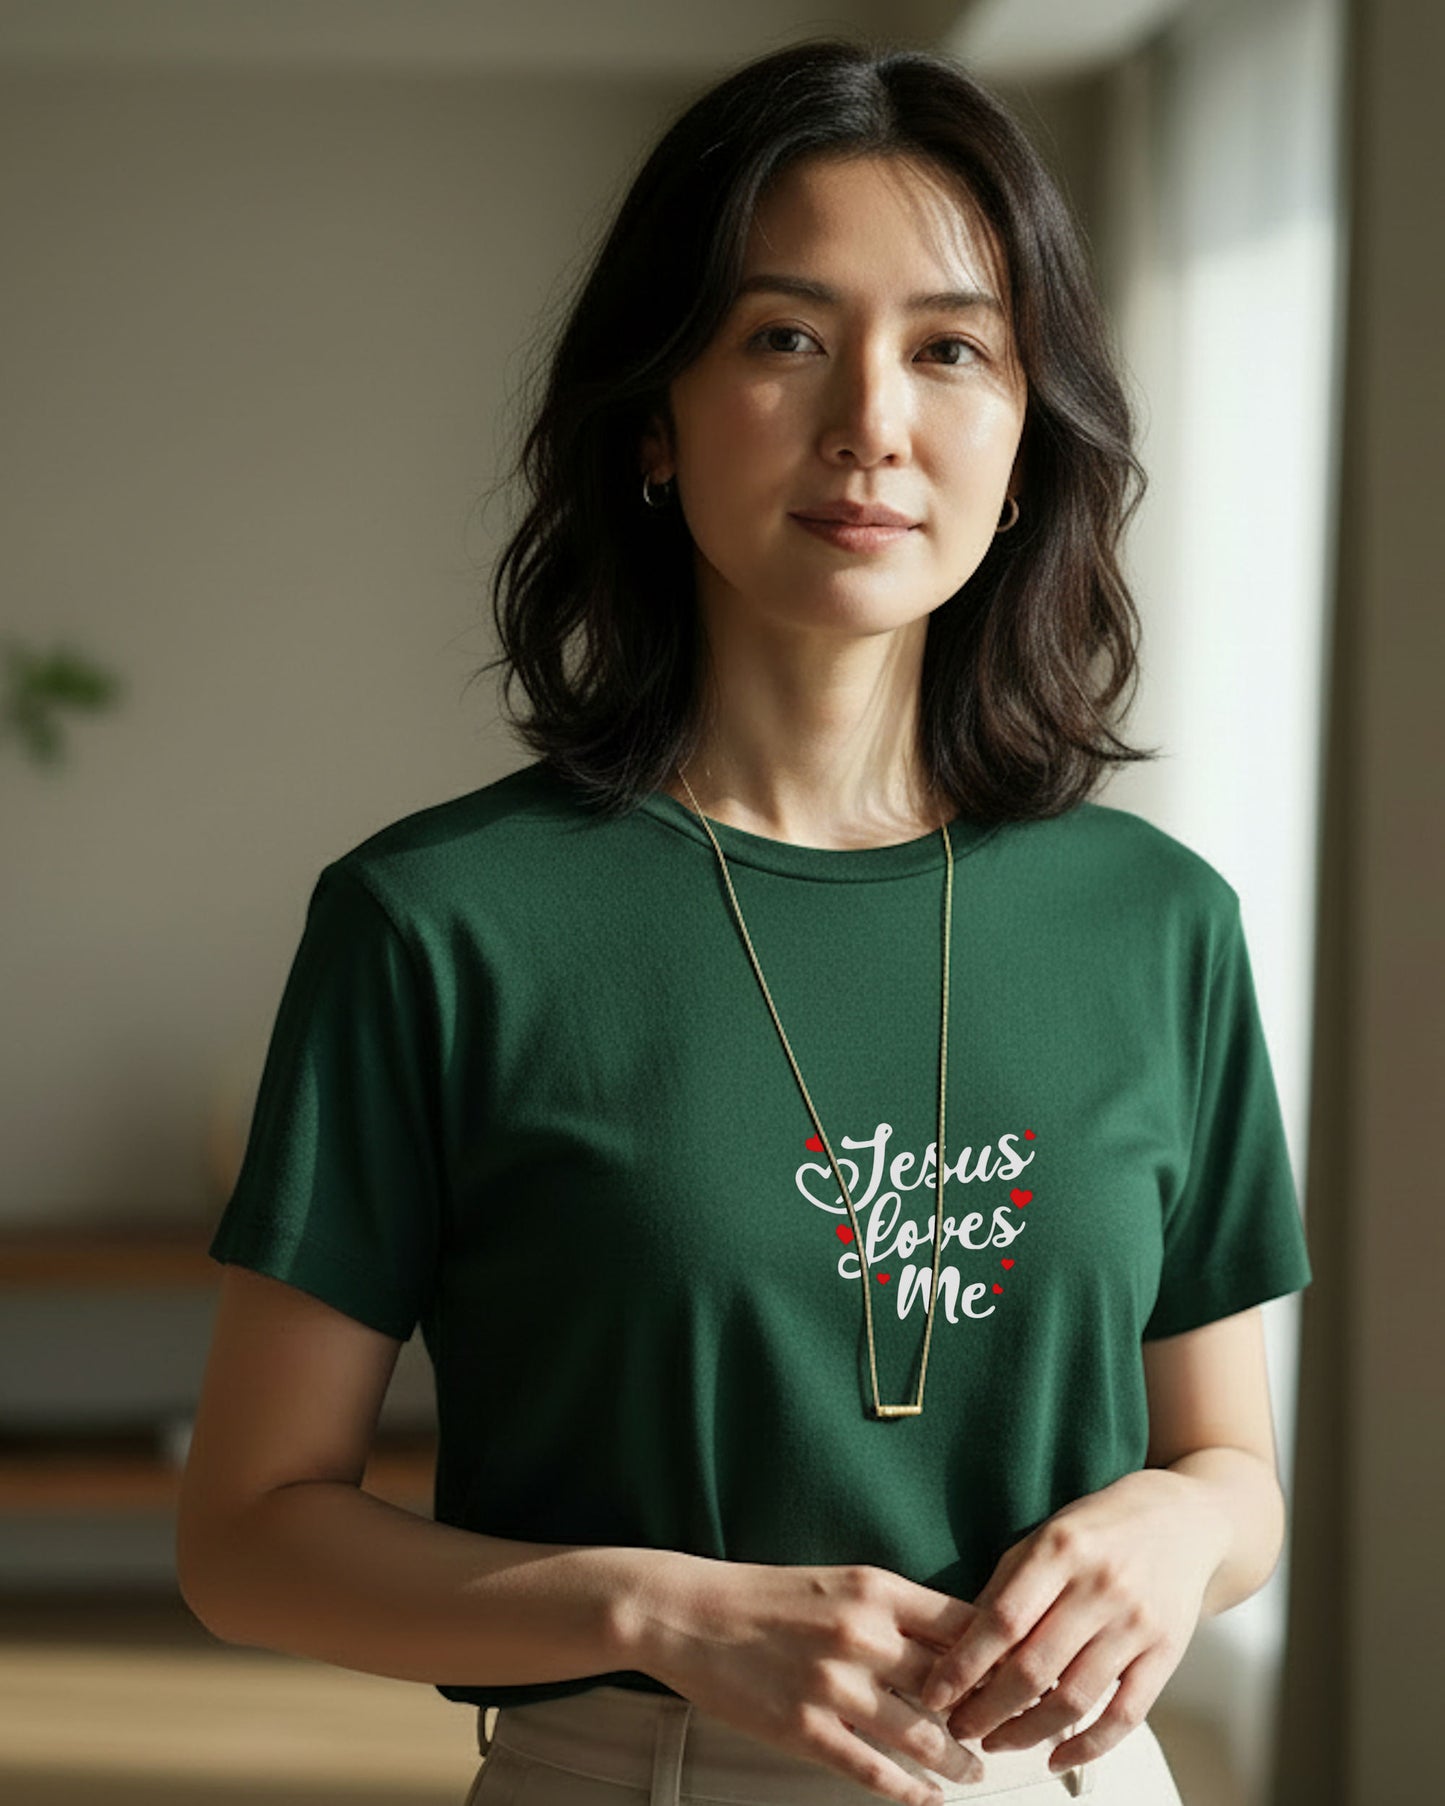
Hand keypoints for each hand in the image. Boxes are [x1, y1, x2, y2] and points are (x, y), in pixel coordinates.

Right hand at [623, 1553, 988, 1805]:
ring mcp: (833, 1686)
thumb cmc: (761, 1597)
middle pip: (954, 1685)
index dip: (999, 1656)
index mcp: (873, 1589)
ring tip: (971, 1769)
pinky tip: (925, 1797)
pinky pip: (874, 1771)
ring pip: (923, 1736)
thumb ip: (893, 1610)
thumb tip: (951, 1644)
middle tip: (1006, 1732)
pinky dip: (910, 1792)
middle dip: (987, 1716)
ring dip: (957, 1761)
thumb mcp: (838, 1581)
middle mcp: (861, 1634)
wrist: (688, 1614)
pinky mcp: (805, 1729)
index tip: (1020, 1676)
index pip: (964, 1624)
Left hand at [917, 1470, 1225, 1774]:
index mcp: (1061, 1549)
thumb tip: (961, 1644)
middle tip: (959, 1727)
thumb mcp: (1046, 1535)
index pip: (1002, 1620)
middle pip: (1033, 1667)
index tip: (935, 1695)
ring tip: (997, 1741)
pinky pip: (1124, 1714)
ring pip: (1073, 1698)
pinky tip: (1056, 1757)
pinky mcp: (1166, 1652)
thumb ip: (1007, 1585)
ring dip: (1027, 1732)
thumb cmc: (1102, 1527)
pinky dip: (1087, 1745)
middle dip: (987, 1709)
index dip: (964, 1665)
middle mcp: (1100, 1586)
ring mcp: (1136, 1622)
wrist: (1184, 1518)